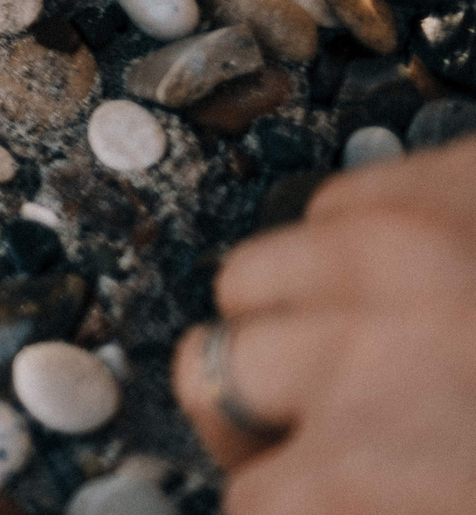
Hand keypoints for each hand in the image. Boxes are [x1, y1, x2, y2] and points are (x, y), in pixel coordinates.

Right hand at [172, 137, 475, 514]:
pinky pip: (329, 207)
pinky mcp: (430, 179)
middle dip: (253, 411)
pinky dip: (354, 250)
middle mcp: (368, 352)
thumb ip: (376, 497)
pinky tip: (412, 286)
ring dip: (289, 317)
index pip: (253, 501)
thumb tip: (300, 484)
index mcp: (381, 470)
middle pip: (210, 376)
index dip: (273, 501)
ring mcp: (393, 250)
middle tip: (312, 436)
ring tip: (363, 349)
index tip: (291, 491)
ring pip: (249, 277)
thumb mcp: (465, 505)